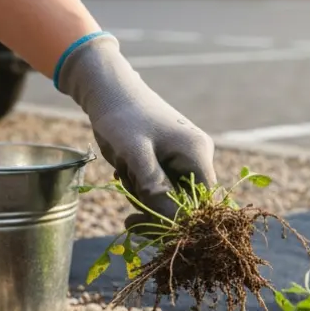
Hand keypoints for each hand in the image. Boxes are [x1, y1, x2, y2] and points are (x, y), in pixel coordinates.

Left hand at [56, 33, 217, 227]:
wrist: (108, 89)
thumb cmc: (121, 116)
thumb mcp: (134, 154)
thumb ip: (155, 187)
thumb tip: (174, 221)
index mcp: (197, 154)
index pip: (201, 203)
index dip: (175, 219)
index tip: (140, 221)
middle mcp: (198, 156)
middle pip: (185, 202)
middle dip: (152, 204)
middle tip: (124, 190)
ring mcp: (185, 156)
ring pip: (170, 195)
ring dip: (143, 193)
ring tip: (123, 171)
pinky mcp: (171, 157)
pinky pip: (161, 184)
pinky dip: (141, 184)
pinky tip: (125, 170)